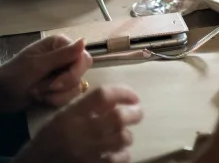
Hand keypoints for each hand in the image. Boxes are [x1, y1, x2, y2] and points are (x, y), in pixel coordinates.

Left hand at [0, 35, 91, 112]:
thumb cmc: (14, 76)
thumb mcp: (37, 65)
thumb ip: (62, 55)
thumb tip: (84, 40)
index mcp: (59, 45)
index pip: (83, 57)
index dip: (74, 72)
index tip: (57, 84)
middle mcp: (65, 56)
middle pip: (81, 71)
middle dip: (63, 84)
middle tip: (44, 89)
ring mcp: (63, 72)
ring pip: (76, 85)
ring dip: (56, 94)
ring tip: (36, 92)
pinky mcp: (60, 87)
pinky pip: (70, 95)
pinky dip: (56, 100)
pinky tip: (41, 98)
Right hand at [13, 85, 141, 162]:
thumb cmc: (50, 139)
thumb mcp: (63, 117)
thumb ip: (87, 108)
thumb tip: (117, 102)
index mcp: (72, 115)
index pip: (103, 95)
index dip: (123, 93)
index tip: (133, 97)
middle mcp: (81, 131)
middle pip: (118, 117)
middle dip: (134, 114)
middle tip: (137, 113)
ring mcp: (87, 151)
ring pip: (122, 138)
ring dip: (127, 136)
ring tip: (123, 136)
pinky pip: (118, 159)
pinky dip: (123, 155)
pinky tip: (119, 153)